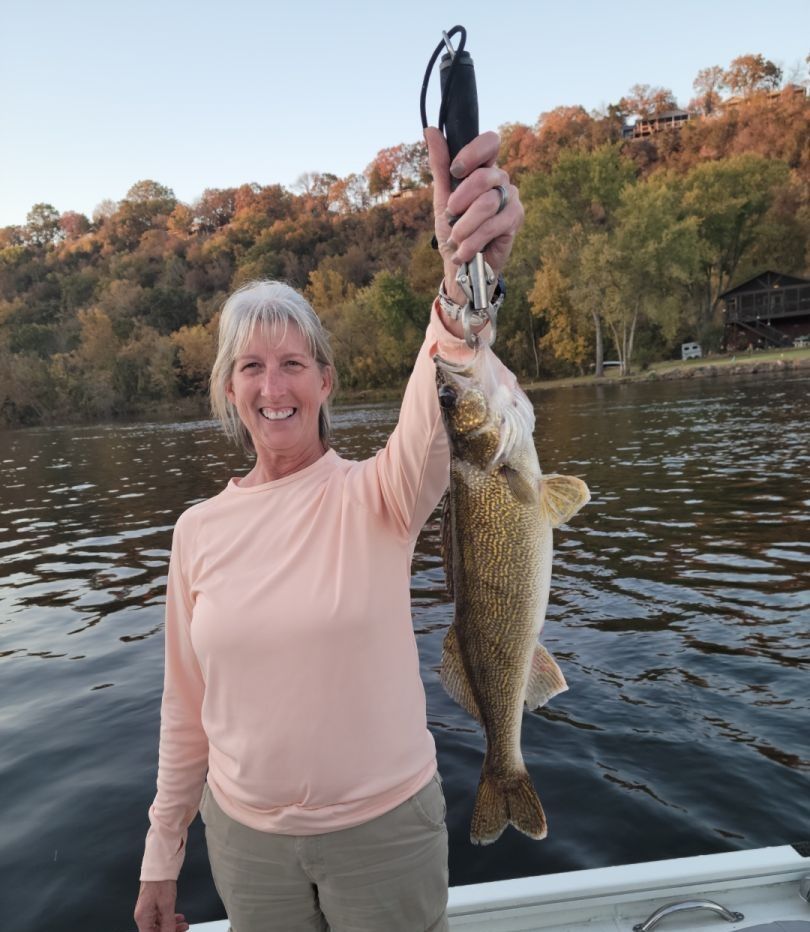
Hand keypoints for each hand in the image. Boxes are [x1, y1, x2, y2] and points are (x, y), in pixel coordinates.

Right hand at [134, 880, 188, 931]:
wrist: (160, 864)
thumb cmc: (160, 881)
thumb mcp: (167, 905)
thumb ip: (168, 923)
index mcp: (143, 917)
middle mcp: (144, 915)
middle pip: (155, 931)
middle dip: (170, 931)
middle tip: (182, 930)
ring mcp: (148, 909)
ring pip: (159, 924)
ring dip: (172, 925)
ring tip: (183, 924)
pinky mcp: (153, 903)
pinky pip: (161, 916)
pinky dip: (170, 918)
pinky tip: (178, 917)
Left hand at [424, 127, 523, 304]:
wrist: (463, 268)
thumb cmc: (454, 231)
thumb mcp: (442, 198)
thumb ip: (440, 166)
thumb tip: (430, 130)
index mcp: (483, 169)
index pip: (490, 142)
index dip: (473, 152)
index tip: (455, 170)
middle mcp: (500, 180)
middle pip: (485, 176)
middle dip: (461, 198)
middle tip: (450, 215)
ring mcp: (511, 199)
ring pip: (487, 203)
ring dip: (464, 225)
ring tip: (456, 240)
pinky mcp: (516, 220)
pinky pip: (493, 224)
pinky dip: (473, 240)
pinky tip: (464, 252)